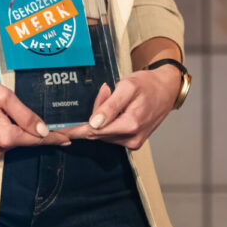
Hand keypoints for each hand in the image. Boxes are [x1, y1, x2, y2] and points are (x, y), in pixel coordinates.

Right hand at [0, 70, 71, 159]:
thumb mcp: (3, 96)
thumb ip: (26, 115)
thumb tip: (43, 131)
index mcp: (5, 135)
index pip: (37, 140)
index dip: (54, 139)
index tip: (69, 140)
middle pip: (23, 140)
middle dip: (29, 129)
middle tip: (26, 112)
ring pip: (9, 141)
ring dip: (12, 129)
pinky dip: (0, 131)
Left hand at [66, 64, 180, 149]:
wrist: (167, 89)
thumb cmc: (147, 84)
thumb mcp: (127, 87)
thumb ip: (110, 105)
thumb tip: (94, 123)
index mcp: (130, 125)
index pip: (94, 131)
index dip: (76, 129)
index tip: (59, 131)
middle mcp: (131, 139)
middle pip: (98, 132)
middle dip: (93, 115)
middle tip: (104, 92)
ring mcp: (133, 142)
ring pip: (103, 134)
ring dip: (100, 118)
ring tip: (112, 96)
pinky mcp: (134, 141)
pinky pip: (111, 134)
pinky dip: (108, 122)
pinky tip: (114, 107)